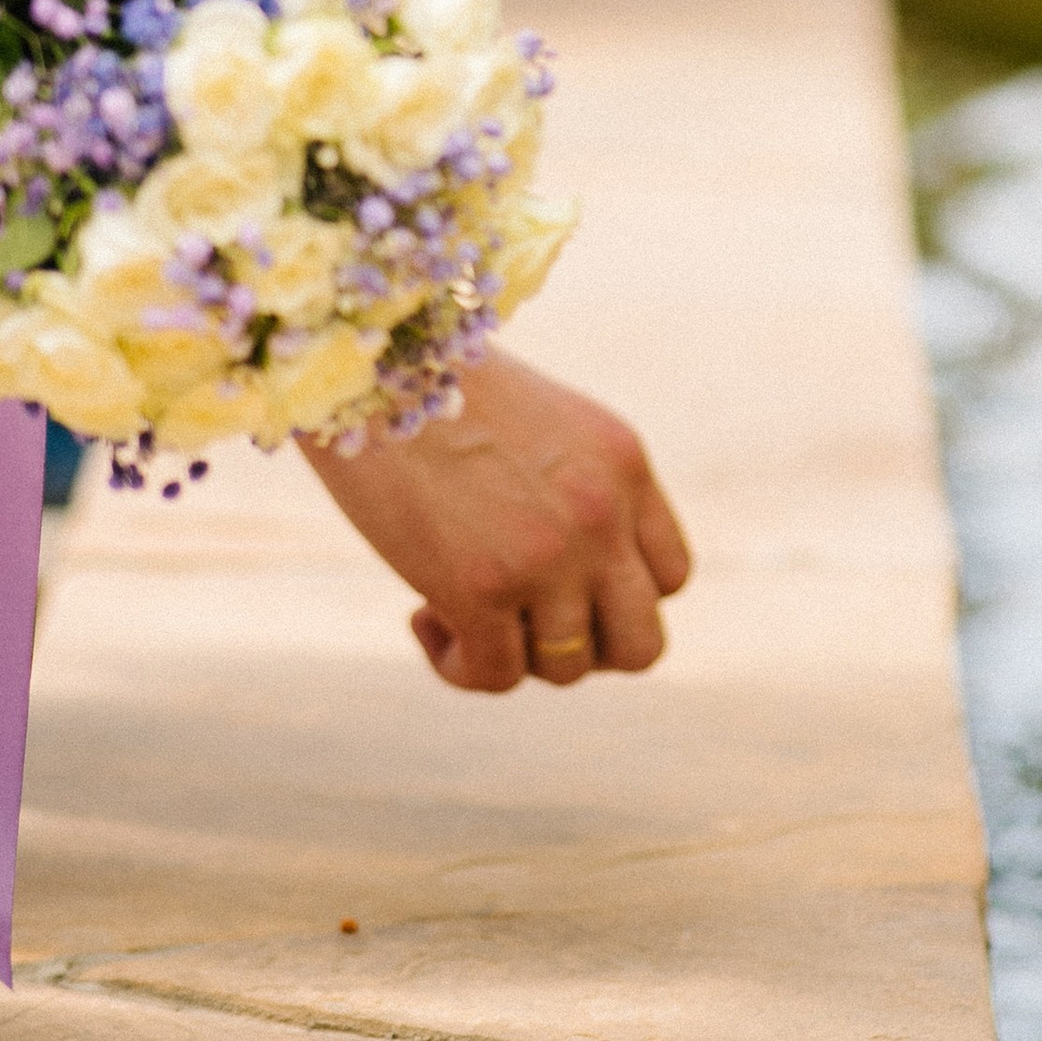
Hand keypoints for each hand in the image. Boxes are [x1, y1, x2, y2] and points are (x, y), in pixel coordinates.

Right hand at [302, 344, 691, 692]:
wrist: (370, 365)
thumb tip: (567, 582)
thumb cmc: (438, 388)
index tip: (563, 588)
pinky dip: (458, 664)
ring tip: (455, 609)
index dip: (618, 600)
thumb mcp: (544, 427)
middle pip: (640, 643)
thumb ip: (577, 493)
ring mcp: (548, 557)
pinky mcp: (481, 588)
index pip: (671, 576)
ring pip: (567, 668)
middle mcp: (602, 515)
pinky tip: (422, 617)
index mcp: (625, 465)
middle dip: (586, 651)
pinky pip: (494, 675)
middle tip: (527, 624)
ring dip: (513, 655)